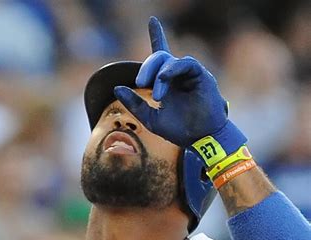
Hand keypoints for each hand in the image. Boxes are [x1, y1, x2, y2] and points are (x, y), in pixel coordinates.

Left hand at [114, 18, 232, 148]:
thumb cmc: (178, 129)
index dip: (157, 35)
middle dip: (146, 68)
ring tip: (156, 94)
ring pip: (169, 60)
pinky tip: (163, 81)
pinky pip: (185, 63)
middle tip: (139, 83)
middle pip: (158, 58)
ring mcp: (189, 74)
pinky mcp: (201, 75)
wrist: (200, 139)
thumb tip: (116, 88)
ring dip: (157, 75)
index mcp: (166, 82)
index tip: (152, 20)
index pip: (161, 54)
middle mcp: (177, 74)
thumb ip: (134, 104)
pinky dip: (171, 70)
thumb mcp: (150, 118)